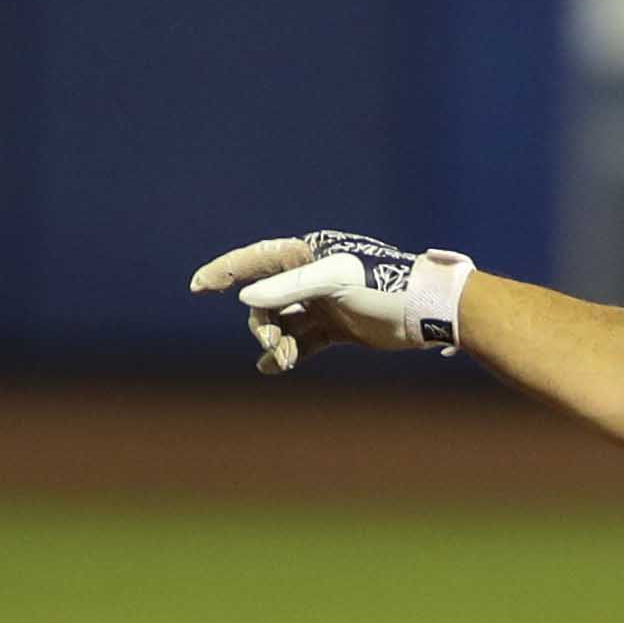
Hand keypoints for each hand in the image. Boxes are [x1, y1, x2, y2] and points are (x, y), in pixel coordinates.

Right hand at [186, 231, 471, 373]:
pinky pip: (302, 341)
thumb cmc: (385, 285)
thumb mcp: (336, 280)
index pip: (255, 260)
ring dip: (276, 343)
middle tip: (274, 347)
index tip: (196, 286)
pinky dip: (288, 354)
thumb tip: (245, 297)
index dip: (224, 271)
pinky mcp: (337, 328)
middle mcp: (311, 276)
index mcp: (308, 254)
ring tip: (282, 361)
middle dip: (262, 326)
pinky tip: (274, 368)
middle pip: (266, 302)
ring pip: (282, 324)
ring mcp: (323, 303)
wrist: (428, 310)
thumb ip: (290, 287)